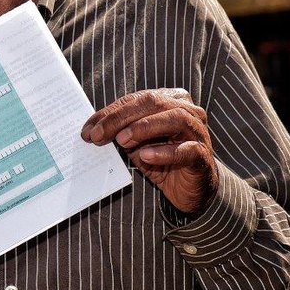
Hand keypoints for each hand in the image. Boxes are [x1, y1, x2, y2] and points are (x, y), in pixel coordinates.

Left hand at [82, 88, 218, 214]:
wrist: (190, 190)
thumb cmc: (161, 161)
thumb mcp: (136, 145)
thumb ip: (120, 133)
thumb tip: (93, 130)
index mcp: (170, 100)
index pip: (136, 100)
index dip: (110, 113)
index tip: (87, 129)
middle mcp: (187, 111)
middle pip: (153, 103)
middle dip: (121, 118)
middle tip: (98, 135)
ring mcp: (198, 132)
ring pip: (175, 118)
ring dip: (144, 127)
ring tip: (122, 140)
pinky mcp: (202, 156)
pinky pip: (186, 149)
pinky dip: (164, 151)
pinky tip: (146, 156)